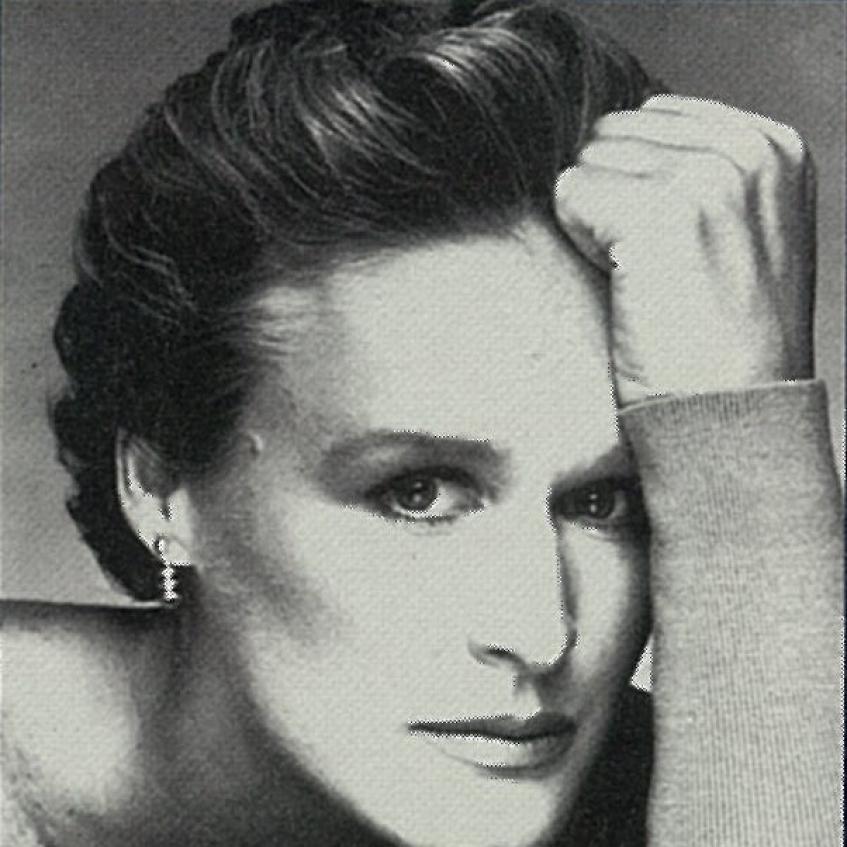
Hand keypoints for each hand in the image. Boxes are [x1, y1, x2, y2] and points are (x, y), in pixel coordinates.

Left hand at [554, 94, 815, 406]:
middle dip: (613, 195)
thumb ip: (698, 172)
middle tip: (651, 267)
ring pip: (587, 160)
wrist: (729, 415)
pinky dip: (579, 239)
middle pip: (614, 132)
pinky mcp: (661, 213)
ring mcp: (708, 177)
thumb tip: (616, 135)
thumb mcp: (740, 233)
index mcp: (774, 146)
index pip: (653, 114)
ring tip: (641, 277)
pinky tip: (622, 282)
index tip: (669, 243)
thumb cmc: (720, 338)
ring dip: (595, 220)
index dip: (636, 180)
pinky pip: (569, 192)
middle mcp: (748, 149)